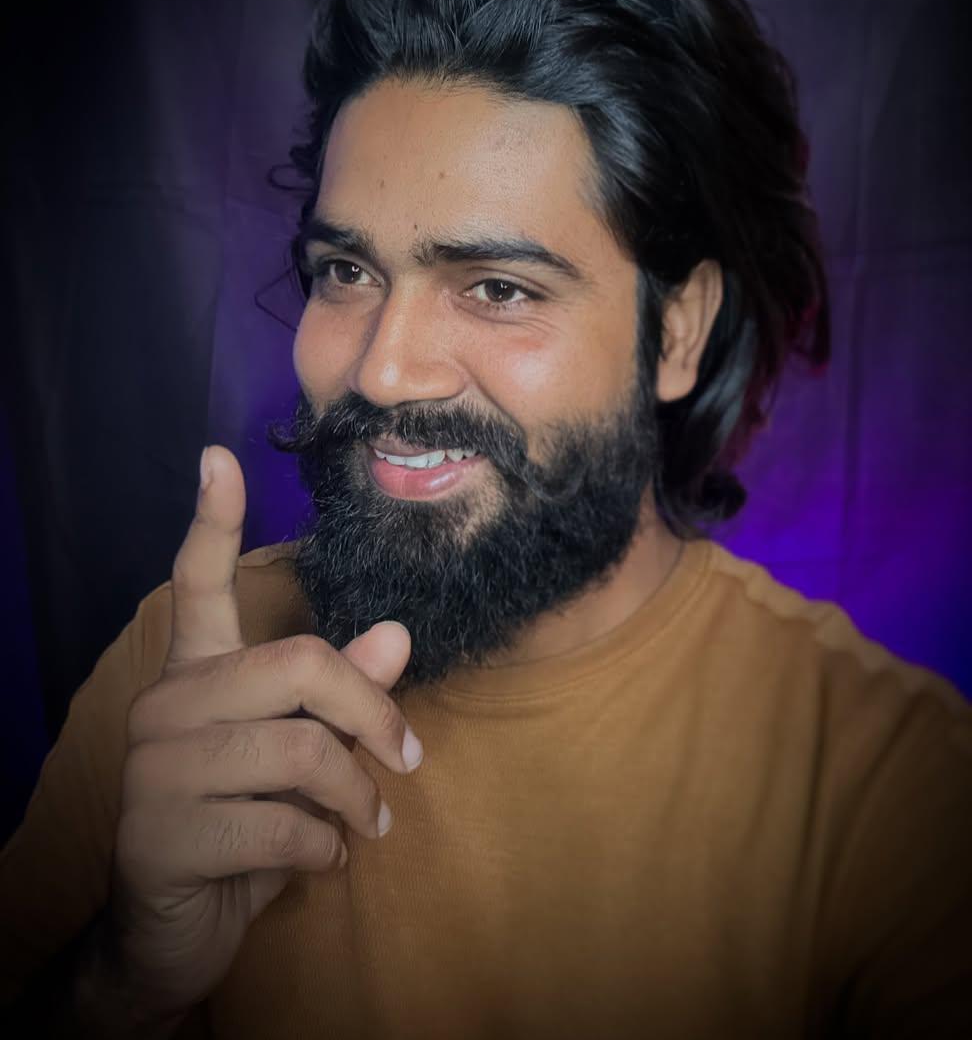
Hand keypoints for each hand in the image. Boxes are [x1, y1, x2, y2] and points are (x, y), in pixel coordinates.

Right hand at [101, 446, 421, 1024]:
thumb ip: (340, 695)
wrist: (173, 932)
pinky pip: (277, 824)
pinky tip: (322, 860)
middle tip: (409, 758)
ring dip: (357, 796)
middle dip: (372, 714)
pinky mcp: (156, 836)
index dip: (210, 520)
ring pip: (298, 750)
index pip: (198, 583)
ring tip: (369, 822)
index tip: (217, 455)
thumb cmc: (245, 822)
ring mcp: (151, 769)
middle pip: (296, 665)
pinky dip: (324, 849)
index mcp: (197, 672)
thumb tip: (396, 633)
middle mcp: (166, 704)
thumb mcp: (299, 755)